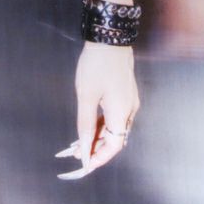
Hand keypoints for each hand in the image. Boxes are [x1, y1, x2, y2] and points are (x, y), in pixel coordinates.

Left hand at [55, 41, 139, 178]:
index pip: (113, 146)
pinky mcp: (124, 94)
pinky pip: (114, 117)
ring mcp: (128, 102)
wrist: (110, 38)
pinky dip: (101, 125)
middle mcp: (129, 110)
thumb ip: (85, 123)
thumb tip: (83, 146)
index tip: (84, 166)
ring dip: (97, 137)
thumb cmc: (96, 65)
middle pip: (114, 139)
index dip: (99, 158)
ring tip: (76, 143)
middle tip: (74, 154)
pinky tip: (88, 127)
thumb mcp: (86, 95)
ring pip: (114, 128)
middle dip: (95, 149)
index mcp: (122, 113)